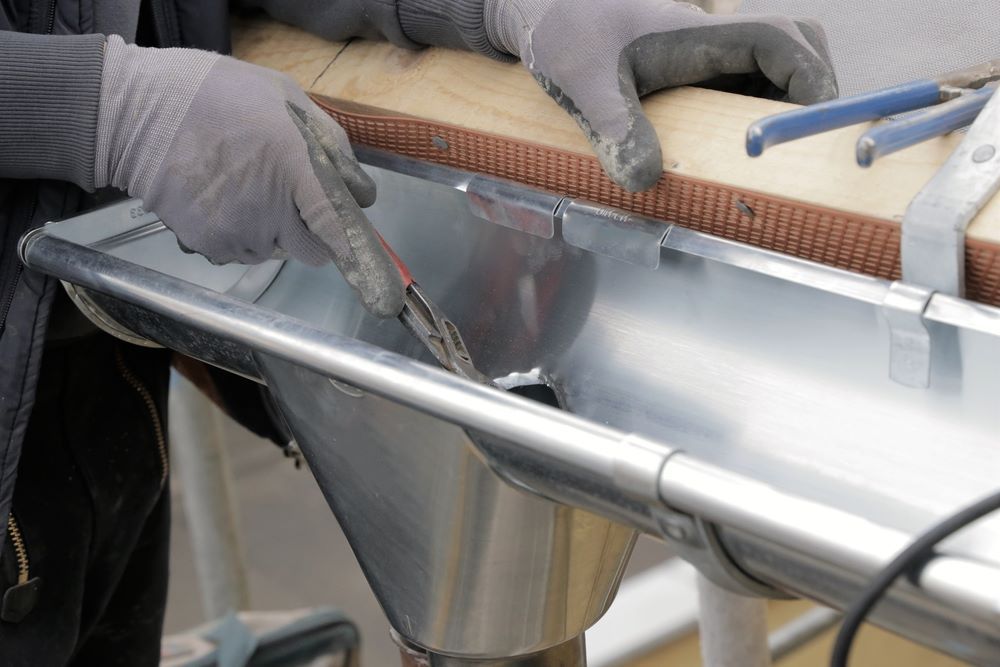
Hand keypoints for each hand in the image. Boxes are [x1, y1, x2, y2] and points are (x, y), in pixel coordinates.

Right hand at [95, 36, 403, 317]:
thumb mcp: (286, 99)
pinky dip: (240, 234)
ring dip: (273, 231)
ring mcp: (240, 230)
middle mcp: (271, 206)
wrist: (138, 113)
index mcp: (296, 166)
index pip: (338, 225)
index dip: (360, 255)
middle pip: (313, 251)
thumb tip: (360, 191)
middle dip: (313, 234)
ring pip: (276, 251)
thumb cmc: (216, 96)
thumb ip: (332, 145)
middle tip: (293, 200)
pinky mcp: (211, 244)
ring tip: (246, 187)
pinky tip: (223, 198)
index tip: (380, 290)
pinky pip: (242, 252)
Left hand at [485, 0, 838, 190]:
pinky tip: (734, 157)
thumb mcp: (583, 82)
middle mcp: (710, 42)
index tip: (819, 122)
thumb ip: (614, 127)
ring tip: (775, 161)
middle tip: (805, 148)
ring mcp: (703, 58)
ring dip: (784, 106)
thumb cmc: (561, 32)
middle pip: (794, 48)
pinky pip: (740, 88)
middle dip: (812, 91)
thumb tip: (645, 181)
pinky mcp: (689, 75)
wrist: (540, 13)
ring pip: (771, 69)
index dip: (810, 77)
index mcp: (696, 34)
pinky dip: (753, 116)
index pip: (778, 40)